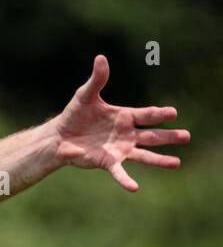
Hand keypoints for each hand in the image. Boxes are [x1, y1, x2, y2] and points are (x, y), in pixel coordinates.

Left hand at [55, 56, 189, 191]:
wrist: (60, 135)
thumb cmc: (75, 114)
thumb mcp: (85, 95)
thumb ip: (97, 79)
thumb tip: (100, 58)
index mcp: (125, 116)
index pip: (146, 115)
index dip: (158, 114)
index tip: (172, 113)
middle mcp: (126, 134)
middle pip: (152, 135)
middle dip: (169, 136)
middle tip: (186, 136)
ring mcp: (119, 149)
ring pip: (143, 155)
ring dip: (159, 160)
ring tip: (176, 163)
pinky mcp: (107, 162)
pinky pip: (119, 172)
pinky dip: (126, 180)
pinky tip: (135, 188)